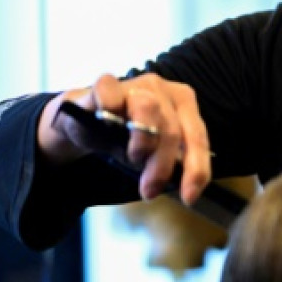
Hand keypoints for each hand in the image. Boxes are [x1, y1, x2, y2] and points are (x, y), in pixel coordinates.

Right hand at [37, 73, 212, 201]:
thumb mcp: (153, 152)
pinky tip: (106, 122)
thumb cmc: (124, 136)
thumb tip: (188, 189)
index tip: (189, 198)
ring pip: (148, 108)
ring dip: (142, 140)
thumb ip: (171, 161)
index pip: (197, 137)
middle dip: (163, 165)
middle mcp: (164, 90)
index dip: (196, 169)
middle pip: (173, 128)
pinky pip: (109, 92)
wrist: (84, 121)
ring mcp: (135, 83)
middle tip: (150, 190)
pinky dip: (110, 106)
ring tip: (133, 158)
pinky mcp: (105, 84)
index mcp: (183, 103)